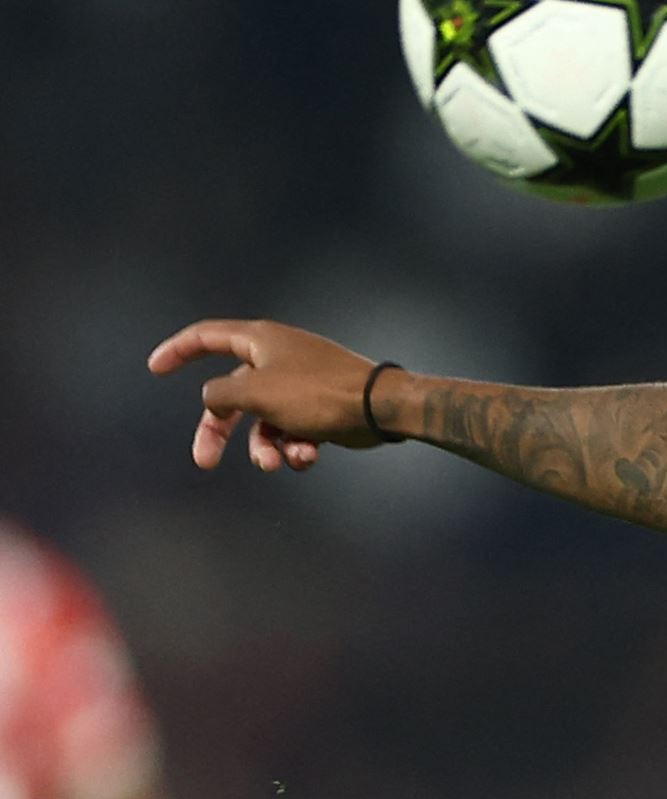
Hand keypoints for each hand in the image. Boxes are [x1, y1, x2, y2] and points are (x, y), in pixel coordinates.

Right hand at [147, 319, 392, 471]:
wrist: (379, 409)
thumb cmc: (316, 393)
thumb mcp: (255, 392)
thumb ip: (220, 394)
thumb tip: (214, 400)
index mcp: (260, 341)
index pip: (208, 336)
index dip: (178, 349)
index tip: (154, 367)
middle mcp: (277, 358)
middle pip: (231, 394)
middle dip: (218, 431)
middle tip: (205, 462)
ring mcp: (299, 384)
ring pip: (263, 422)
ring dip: (266, 447)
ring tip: (279, 461)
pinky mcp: (318, 409)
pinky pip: (292, 432)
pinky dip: (295, 448)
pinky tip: (308, 455)